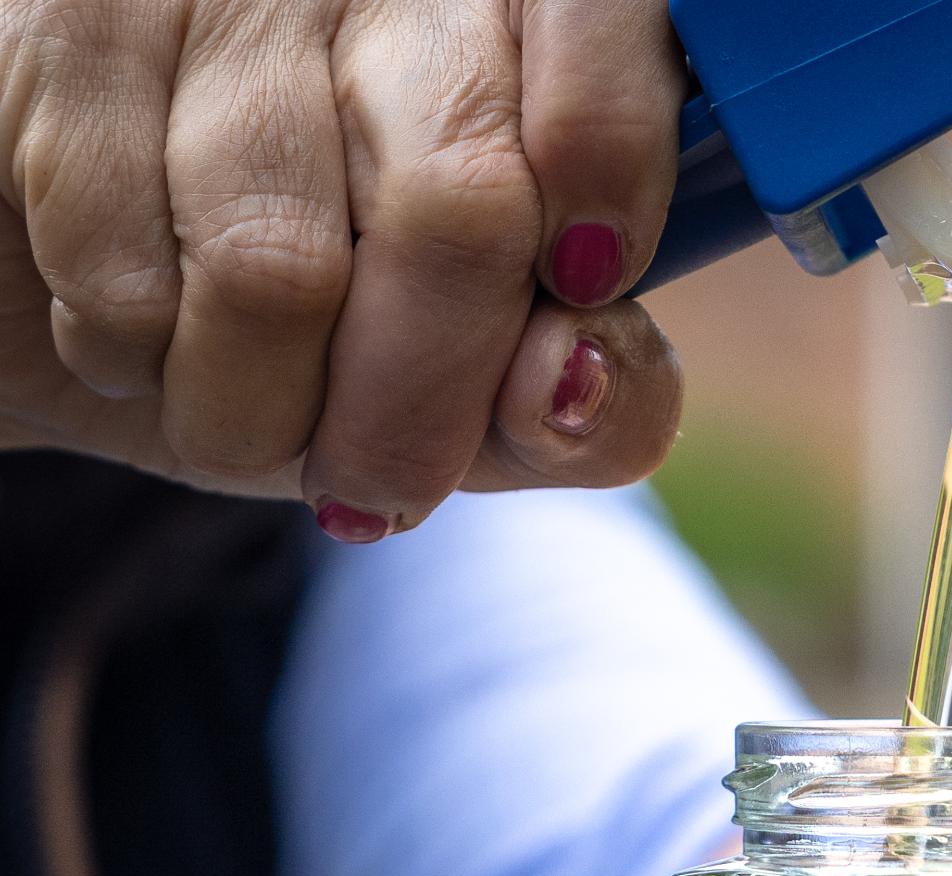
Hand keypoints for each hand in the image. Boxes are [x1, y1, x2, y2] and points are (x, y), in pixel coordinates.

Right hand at [0, 0, 686, 528]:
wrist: (69, 300)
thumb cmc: (319, 342)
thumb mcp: (477, 398)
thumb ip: (582, 408)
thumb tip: (570, 385)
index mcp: (524, 27)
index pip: (605, 24)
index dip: (612, 160)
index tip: (587, 278)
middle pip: (460, 202)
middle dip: (422, 397)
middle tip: (380, 484)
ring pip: (279, 264)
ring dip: (258, 407)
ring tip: (240, 410)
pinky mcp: (70, 25)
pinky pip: (123, 261)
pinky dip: (133, 354)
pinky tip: (134, 335)